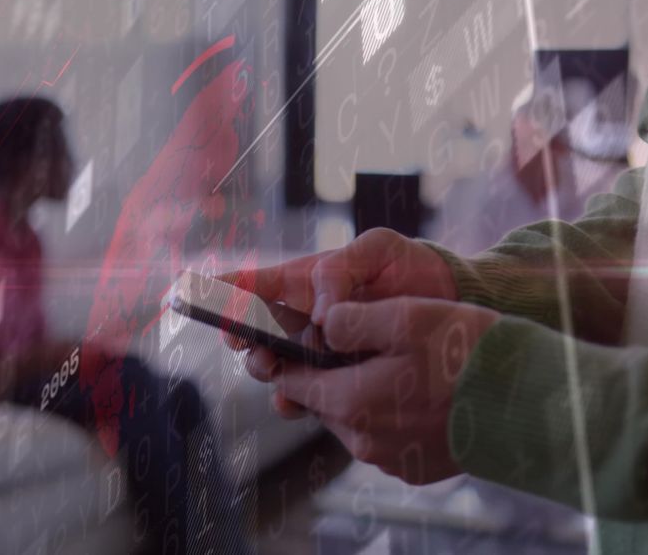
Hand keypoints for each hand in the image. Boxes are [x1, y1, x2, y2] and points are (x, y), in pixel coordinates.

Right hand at [220, 228, 456, 414]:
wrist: (449, 304)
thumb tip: (321, 316)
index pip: (252, 285)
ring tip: (274, 370)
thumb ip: (341, 271)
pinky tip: (295, 399)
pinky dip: (294, 399)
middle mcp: (301, 318)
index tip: (199, 297)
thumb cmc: (407, 266)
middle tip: (246, 343)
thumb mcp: (377, 249)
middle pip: (252, 332)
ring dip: (266, 370)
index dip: (221, 292)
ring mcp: (316, 352)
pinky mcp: (337, 380)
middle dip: (242, 339)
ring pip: (273, 367)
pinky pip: (305, 393)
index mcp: (303, 281)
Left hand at [255, 297, 499, 484]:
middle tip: (360, 342)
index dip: (291, 354)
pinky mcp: (416, 468)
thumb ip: (350, 320)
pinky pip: (386, 436)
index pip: (294, 380)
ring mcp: (390, 459)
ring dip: (364, 392)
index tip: (296, 335)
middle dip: (333, 372)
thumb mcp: (405, 316)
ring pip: (355, 419)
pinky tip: (421, 391)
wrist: (531, 404)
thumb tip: (322, 324)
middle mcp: (363, 440)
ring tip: (398, 363)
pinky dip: (392, 413)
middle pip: (325, 400)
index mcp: (350, 402)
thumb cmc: (467, 354)